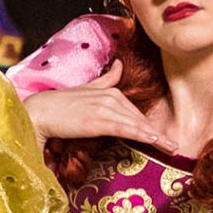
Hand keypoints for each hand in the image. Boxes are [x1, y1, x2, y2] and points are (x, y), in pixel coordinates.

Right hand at [18, 60, 171, 148]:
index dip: (148, 125)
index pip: (134, 111)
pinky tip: (153, 140)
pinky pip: (124, 128)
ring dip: (154, 136)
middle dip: (156, 132)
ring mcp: (104, 108)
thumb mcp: (86, 88)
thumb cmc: (59, 104)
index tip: (163, 138)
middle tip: (173, 146)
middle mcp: (110, 97)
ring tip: (170, 147)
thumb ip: (105, 79)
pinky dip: (141, 134)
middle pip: (138, 118)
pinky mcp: (98, 120)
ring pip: (135, 123)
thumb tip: (119, 64)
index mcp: (109, 90)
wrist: (39, 111)